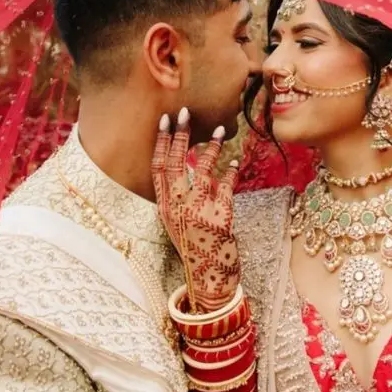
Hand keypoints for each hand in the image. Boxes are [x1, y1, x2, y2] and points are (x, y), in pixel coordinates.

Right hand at [151, 107, 240, 312]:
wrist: (210, 278)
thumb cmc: (196, 246)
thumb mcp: (178, 221)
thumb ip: (179, 196)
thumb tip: (189, 164)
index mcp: (164, 207)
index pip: (158, 167)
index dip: (160, 142)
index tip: (165, 120)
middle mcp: (177, 207)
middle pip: (175, 163)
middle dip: (179, 135)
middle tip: (185, 113)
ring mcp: (197, 211)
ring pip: (201, 169)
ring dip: (210, 147)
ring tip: (219, 129)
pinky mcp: (219, 216)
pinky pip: (226, 185)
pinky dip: (230, 170)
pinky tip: (234, 160)